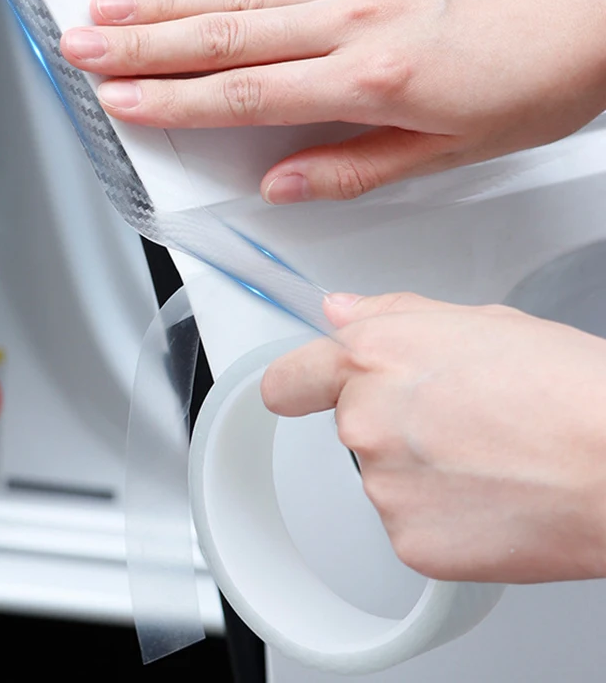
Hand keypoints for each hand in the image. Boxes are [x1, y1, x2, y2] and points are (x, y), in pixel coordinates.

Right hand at [60, 0, 605, 202]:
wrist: (583, 18)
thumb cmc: (524, 86)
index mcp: (366, 80)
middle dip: (141, 44)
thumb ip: (350, 169)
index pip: (243, 95)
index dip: (172, 100)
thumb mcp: (441, 155)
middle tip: (79, 45)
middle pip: (222, 37)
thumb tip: (280, 182)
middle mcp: (348, 21)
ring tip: (106, 6)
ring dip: (163, 0)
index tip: (118, 100)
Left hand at [260, 292, 605, 583]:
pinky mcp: (409, 541)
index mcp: (372, 358)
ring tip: (488, 455)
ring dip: (420, 469)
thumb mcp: (476, 320)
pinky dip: (442, 515)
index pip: (289, 380)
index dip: (298, 384)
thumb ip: (390, 313)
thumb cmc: (562, 387)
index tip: (300, 391)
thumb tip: (342, 312)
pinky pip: (410, 522)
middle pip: (352, 425)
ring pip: (385, 475)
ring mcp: (383, 487)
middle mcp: (364, 422)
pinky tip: (491, 494)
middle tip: (460, 418)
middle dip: (392, 421)